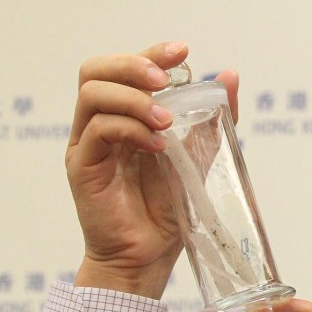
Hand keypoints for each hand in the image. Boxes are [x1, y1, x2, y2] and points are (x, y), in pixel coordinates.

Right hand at [65, 42, 239, 297]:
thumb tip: (229, 77)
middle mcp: (100, 126)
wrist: (147, 259)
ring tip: (167, 119)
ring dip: (134, 99)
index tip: (183, 52)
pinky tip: (158, 145)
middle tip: (166, 79)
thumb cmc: (166, 213)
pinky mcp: (82, 167)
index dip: (150, 53)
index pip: (125, 70)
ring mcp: (88, 146)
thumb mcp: (197, 159)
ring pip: (93, 95)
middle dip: (134, 65)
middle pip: (97, 72)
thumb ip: (210, 121)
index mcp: (124, 119)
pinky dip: (130, 129)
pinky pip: (97, 131)